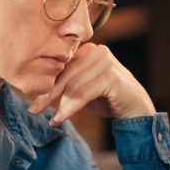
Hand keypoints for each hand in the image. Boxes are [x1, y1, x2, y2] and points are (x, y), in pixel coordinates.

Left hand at [28, 43, 155, 125]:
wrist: (136, 110)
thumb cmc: (108, 99)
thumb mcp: (83, 87)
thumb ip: (67, 82)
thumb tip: (38, 89)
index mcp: (88, 50)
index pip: (60, 66)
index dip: (45, 84)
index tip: (32, 101)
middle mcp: (97, 51)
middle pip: (65, 74)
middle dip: (47, 94)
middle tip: (34, 110)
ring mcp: (106, 62)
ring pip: (73, 84)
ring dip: (60, 105)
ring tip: (53, 119)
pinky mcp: (111, 76)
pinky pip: (84, 93)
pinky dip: (71, 107)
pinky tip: (62, 117)